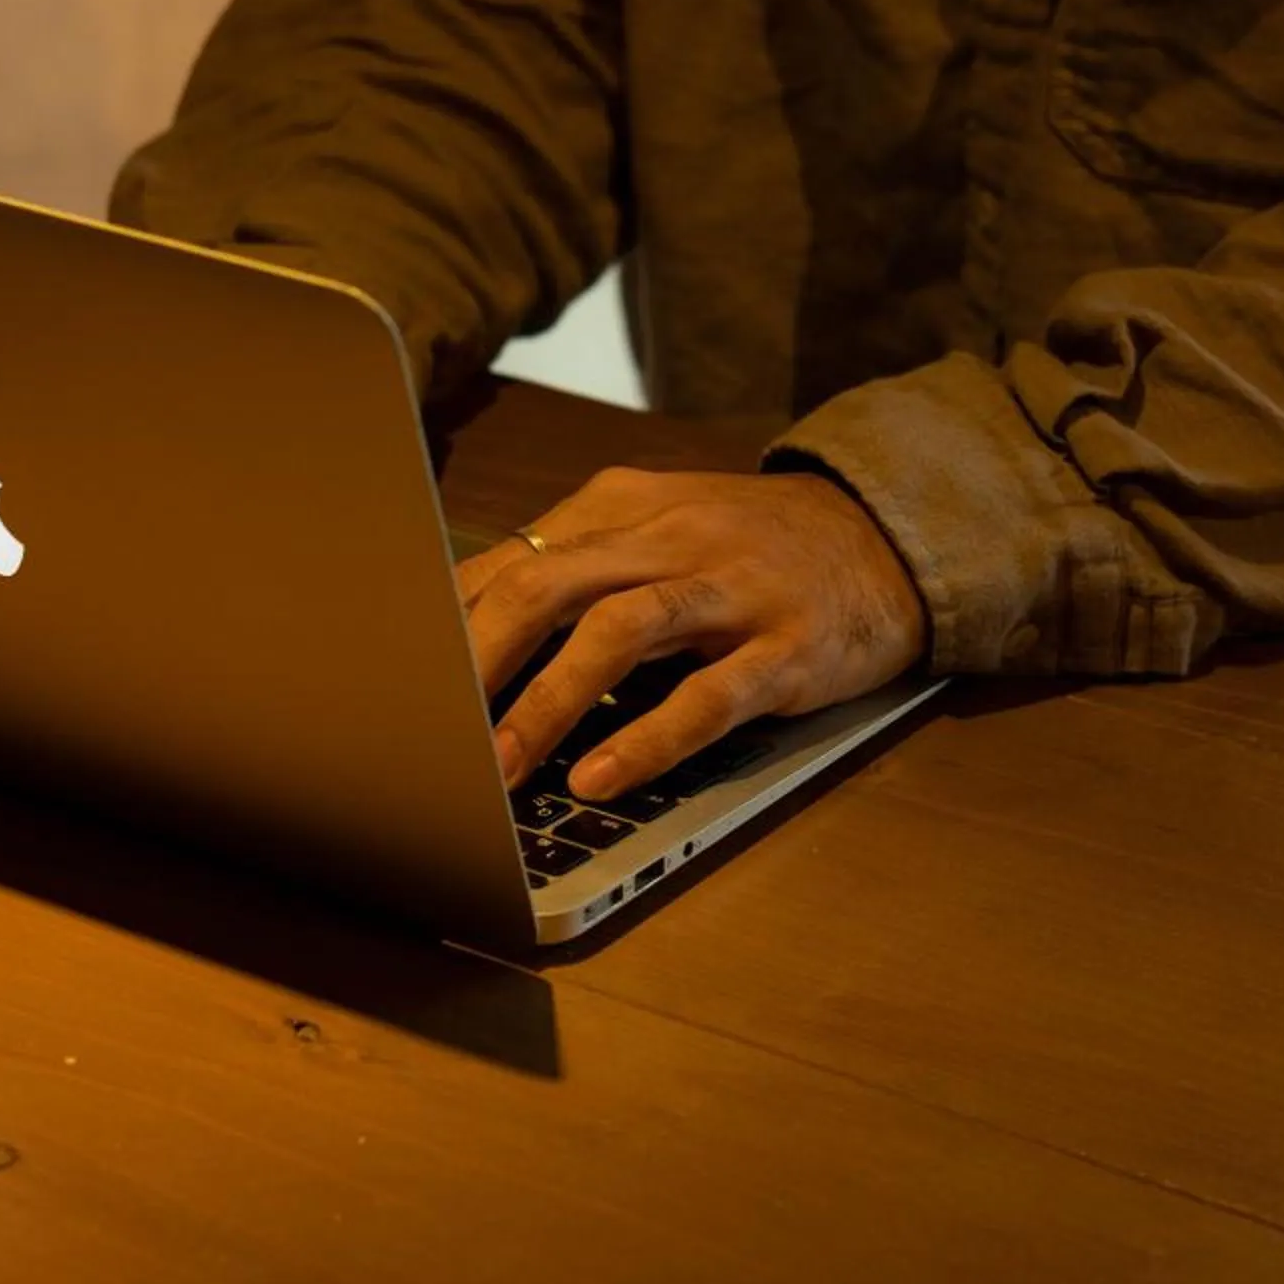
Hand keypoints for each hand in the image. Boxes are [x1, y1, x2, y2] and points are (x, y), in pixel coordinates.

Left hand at [457, 467, 928, 801]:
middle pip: (549, 584)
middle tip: (425, 730)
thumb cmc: (748, 549)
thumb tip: (462, 629)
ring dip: (549, 703)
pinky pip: (709, 695)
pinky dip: (650, 737)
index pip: (513, 561)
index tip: (398, 684)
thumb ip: (574, 569)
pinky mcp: (786, 647)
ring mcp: (732, 589)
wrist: (885, 537)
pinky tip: (604, 776)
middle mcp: (670, 537)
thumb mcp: (657, 532)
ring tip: (501, 771)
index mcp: (624, 506)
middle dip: (477, 661)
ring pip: (620, 632)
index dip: (448, 627)